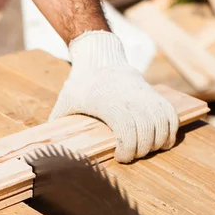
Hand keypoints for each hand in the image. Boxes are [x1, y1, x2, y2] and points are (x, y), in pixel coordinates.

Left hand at [50, 31, 178, 162]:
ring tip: (147, 150)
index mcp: (109, 104)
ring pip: (163, 125)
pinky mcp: (155, 95)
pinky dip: (171, 131)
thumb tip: (43, 146)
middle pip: (148, 132)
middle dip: (142, 150)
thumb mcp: (66, 102)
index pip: (128, 132)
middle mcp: (131, 99)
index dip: (128, 150)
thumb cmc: (80, 84)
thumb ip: (58, 123)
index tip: (120, 156)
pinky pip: (170, 115)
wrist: (100, 57)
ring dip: (158, 143)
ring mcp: (145, 96)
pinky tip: (162, 141)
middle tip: (131, 156)